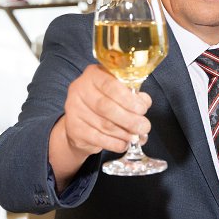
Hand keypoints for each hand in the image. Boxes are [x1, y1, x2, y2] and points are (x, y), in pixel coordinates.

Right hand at [49, 64, 151, 187]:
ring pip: (103, 124)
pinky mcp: (73, 128)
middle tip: (144, 127)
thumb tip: (145, 103)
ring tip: (136, 137)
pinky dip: (115, 143)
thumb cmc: (106, 103)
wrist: (82, 122)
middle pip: (106, 106)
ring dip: (124, 133)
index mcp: (94, 74)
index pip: (110, 85)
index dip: (128, 99)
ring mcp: (74, 109)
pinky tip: (124, 144)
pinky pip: (98, 138)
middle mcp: (80, 89)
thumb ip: (133, 95)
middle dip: (129, 119)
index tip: (142, 109)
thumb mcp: (120, 93)